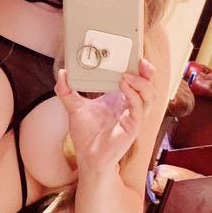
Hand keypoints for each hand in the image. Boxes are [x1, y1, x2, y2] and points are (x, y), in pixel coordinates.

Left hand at [54, 59, 156, 173]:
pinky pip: (139, 109)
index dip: (139, 68)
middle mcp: (132, 106)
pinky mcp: (133, 127)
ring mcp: (134, 117)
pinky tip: (124, 86)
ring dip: (140, 83)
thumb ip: (66, 91)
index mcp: (122, 99)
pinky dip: (134, 96)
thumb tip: (62, 73)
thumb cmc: (86, 134)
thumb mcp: (74, 107)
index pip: (137, 80)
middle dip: (147, 72)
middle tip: (140, 60)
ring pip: (149, 96)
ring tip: (126, 74)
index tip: (134, 54)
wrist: (88, 157)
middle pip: (148, 85)